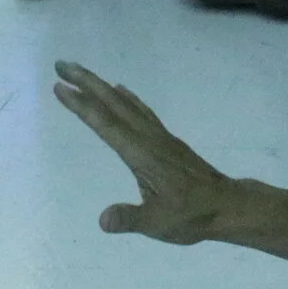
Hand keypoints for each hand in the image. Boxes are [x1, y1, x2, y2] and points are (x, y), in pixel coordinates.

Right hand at [51, 60, 234, 243]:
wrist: (227, 205)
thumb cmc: (192, 216)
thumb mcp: (158, 223)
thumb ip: (130, 219)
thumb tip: (103, 220)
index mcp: (142, 155)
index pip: (106, 125)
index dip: (82, 106)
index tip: (60, 87)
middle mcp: (149, 138)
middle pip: (113, 104)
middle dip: (86, 82)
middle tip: (60, 65)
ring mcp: (159, 136)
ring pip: (126, 103)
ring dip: (102, 86)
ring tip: (80, 73)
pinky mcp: (166, 140)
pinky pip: (141, 110)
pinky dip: (126, 97)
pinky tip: (120, 91)